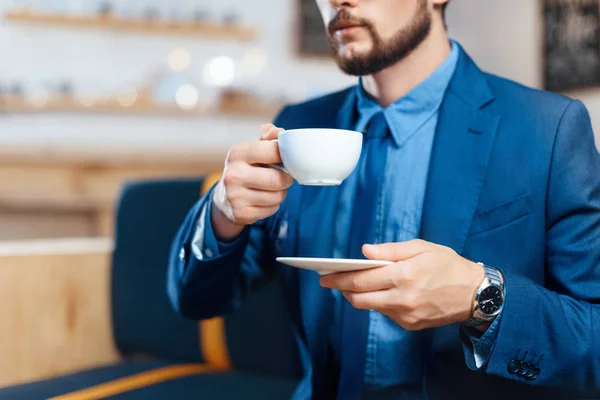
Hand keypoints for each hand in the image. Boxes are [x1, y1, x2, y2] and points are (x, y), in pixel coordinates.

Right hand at [211, 124, 293, 239]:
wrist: (224, 197)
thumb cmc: (246, 168)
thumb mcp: (253, 148)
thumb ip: (268, 136)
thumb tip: (279, 132)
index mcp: (237, 153)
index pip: (273, 151)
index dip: (285, 155)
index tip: (285, 158)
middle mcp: (233, 175)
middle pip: (278, 179)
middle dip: (286, 178)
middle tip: (282, 176)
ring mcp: (235, 196)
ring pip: (278, 196)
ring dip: (280, 192)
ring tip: (270, 188)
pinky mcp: (241, 214)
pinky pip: (272, 209)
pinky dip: (273, 205)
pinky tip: (263, 200)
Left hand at [319, 239, 484, 330]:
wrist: (476, 294)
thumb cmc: (448, 265)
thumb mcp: (422, 248)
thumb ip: (391, 251)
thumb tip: (365, 252)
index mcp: (404, 276)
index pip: (361, 280)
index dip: (339, 278)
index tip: (324, 276)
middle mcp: (402, 298)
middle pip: (359, 298)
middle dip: (342, 289)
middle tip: (330, 281)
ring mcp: (406, 315)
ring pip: (371, 307)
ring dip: (359, 296)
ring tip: (352, 284)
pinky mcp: (411, 325)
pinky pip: (386, 313)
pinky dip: (379, 302)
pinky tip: (381, 292)